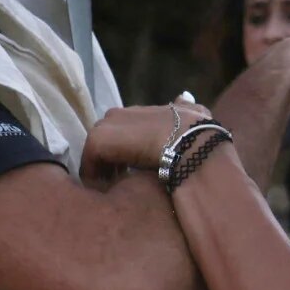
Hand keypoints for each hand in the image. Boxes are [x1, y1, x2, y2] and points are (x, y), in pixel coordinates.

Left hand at [78, 97, 211, 185]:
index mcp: (141, 110)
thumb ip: (188, 105)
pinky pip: (88, 166)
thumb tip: (184, 95)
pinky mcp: (98, 141)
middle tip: (121, 183)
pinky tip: (110, 194)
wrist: (195, 147)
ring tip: (114, 191)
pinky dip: (96, 181)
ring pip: (96, 154)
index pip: (124, 129)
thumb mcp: (197, 113)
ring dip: (103, 172)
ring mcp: (107, 125)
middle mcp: (122, 113)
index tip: (133, 170)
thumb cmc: (201, 136)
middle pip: (106, 141)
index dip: (127, 151)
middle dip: (111, 161)